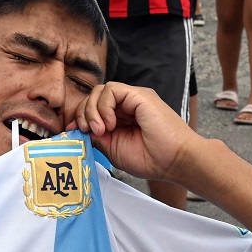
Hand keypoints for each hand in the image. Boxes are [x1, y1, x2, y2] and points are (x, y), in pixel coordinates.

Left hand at [73, 82, 198, 182]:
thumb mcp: (114, 149)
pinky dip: (104, 106)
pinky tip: (110, 123)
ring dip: (93, 111)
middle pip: (93, 97)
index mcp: (121, 118)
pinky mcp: (139, 95)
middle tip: (89, 131)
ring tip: (101, 129)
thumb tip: (78, 127)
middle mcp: (127, 106)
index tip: (76, 132)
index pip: (93, 108)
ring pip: (99, 91)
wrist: (175, 161)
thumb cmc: (152, 159)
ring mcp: (133, 99)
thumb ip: (97, 136)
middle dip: (84, 114)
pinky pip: (111, 90)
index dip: (81, 118)